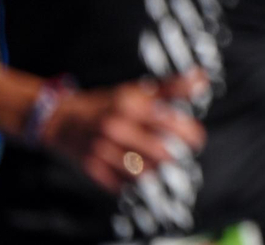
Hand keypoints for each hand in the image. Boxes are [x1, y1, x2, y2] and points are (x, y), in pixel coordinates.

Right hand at [39, 68, 208, 192]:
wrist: (61, 119)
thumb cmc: (107, 103)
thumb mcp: (137, 90)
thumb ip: (171, 87)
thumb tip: (202, 79)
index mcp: (130, 105)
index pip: (170, 123)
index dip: (191, 134)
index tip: (197, 139)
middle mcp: (116, 127)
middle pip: (161, 153)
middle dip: (176, 156)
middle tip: (179, 153)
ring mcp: (103, 150)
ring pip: (144, 172)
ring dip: (157, 169)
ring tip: (159, 162)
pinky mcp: (93, 168)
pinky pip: (123, 184)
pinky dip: (134, 181)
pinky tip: (137, 171)